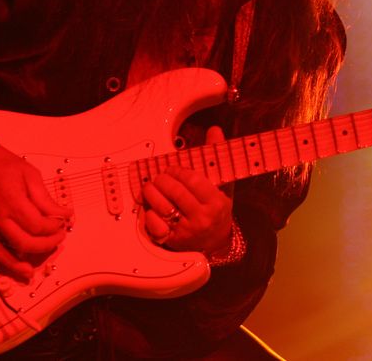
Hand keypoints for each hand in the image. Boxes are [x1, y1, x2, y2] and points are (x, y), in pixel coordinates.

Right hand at [0, 144, 72, 280]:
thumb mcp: (30, 174)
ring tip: (47, 257)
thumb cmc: (4, 165)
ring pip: (11, 254)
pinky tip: (24, 270)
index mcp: (12, 201)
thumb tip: (64, 215)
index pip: (37, 225)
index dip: (54, 227)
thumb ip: (45, 199)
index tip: (63, 221)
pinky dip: (11, 265)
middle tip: (59, 236)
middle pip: (27, 242)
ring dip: (31, 258)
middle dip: (48, 243)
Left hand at [142, 126, 232, 254]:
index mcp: (216, 203)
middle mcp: (202, 218)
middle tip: (159, 176)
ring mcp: (187, 231)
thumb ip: (216, 156)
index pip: (193, 180)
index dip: (178, 171)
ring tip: (150, 187)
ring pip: (162, 207)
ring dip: (151, 193)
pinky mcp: (173, 241)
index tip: (173, 169)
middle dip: (163, 180)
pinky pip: (155, 226)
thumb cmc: (218, 209)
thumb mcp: (222, 184)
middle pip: (175, 192)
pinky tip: (151, 208)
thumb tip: (214, 130)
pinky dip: (149, 215)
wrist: (217, 241)